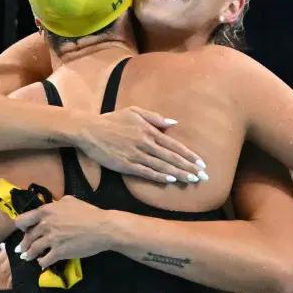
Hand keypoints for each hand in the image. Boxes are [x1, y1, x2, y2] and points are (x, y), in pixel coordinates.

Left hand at [13, 196, 114, 266]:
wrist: (104, 228)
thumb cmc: (90, 213)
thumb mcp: (71, 201)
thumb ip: (57, 204)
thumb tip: (52, 206)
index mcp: (46, 211)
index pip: (23, 220)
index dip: (21, 227)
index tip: (24, 231)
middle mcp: (46, 225)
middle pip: (28, 237)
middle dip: (24, 244)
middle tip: (22, 249)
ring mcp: (52, 239)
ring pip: (33, 250)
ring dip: (29, 254)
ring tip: (28, 257)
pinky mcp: (59, 252)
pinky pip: (45, 260)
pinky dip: (42, 262)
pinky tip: (43, 263)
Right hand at [74, 107, 206, 184]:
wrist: (89, 130)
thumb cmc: (112, 120)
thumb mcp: (134, 112)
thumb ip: (155, 117)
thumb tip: (174, 122)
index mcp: (149, 131)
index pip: (174, 145)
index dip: (189, 155)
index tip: (201, 163)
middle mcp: (145, 143)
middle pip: (172, 157)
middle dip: (189, 167)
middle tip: (203, 176)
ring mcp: (136, 155)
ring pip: (162, 166)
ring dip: (178, 173)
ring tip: (191, 180)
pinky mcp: (125, 165)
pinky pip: (146, 172)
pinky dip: (159, 176)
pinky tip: (170, 180)